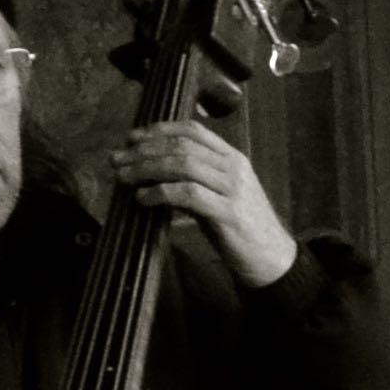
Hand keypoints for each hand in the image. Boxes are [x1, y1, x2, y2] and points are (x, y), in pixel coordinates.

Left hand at [103, 120, 297, 289]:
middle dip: (144, 151)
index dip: (159, 130)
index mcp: (233, 158)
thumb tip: (152, 172)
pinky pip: (188, 194)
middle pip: (182, 146)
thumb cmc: (240, 228)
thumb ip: (195, 179)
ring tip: (123, 178)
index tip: (131, 138)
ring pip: (183, 166)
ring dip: (147, 169)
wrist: (272, 259)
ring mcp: (233, 189)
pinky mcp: (229, 213)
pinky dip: (160, 193)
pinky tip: (143, 199)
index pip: (193, 131)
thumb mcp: (219, 195)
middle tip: (116, 160)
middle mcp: (234, 168)